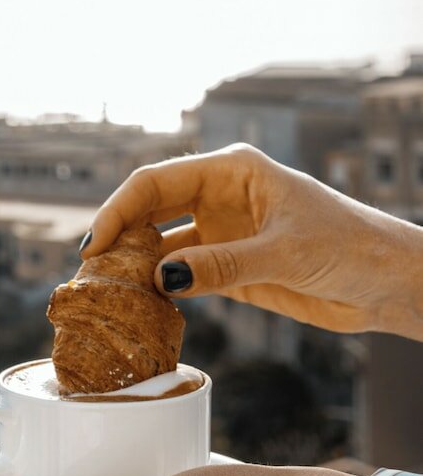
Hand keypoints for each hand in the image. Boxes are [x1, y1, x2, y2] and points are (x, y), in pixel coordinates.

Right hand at [82, 144, 422, 338]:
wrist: (385, 281)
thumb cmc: (349, 245)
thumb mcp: (285, 252)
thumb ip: (222, 264)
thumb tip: (162, 276)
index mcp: (232, 170)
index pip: (156, 182)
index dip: (119, 210)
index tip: (96, 243)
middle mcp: (219, 196)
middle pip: (150, 210)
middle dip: (119, 236)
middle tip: (91, 272)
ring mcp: (221, 232)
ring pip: (161, 244)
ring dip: (135, 265)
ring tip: (107, 292)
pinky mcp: (227, 267)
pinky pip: (181, 274)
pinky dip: (160, 289)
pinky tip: (142, 305)